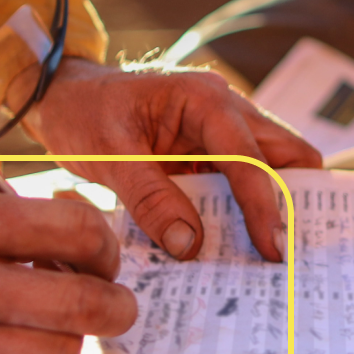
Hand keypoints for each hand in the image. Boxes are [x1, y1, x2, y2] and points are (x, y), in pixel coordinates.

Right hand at [0, 191, 137, 353]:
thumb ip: (7, 220)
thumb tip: (87, 239)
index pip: (72, 230)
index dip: (104, 244)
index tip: (101, 252)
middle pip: (77, 304)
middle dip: (116, 304)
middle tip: (118, 304)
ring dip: (73, 343)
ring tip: (62, 328)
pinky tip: (14, 348)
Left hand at [19, 59, 321, 262]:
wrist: (63, 97)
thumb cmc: (83, 113)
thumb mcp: (108, 156)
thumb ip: (149, 199)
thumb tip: (188, 245)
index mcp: (204, 100)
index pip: (250, 156)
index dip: (264, 205)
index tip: (273, 249)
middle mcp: (225, 110)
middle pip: (286, 153)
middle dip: (290, 201)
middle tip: (285, 253)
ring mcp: (222, 131)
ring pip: (271, 168)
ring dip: (269, 208)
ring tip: (265, 256)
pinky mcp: (211, 152)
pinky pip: (241, 182)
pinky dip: (242, 211)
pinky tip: (233, 244)